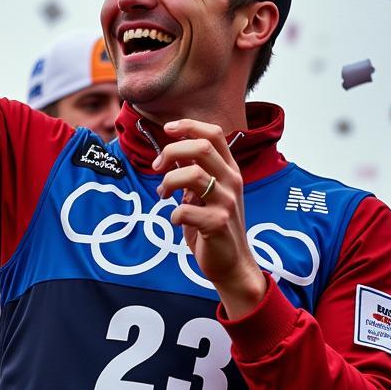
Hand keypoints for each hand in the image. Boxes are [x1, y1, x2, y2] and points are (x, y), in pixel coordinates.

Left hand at [152, 119, 266, 318]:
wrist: (232, 264)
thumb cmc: (215, 225)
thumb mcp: (206, 193)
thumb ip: (193, 170)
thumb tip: (172, 150)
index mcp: (229, 170)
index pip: (214, 133)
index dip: (189, 125)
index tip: (167, 129)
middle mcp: (232, 181)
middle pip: (201, 148)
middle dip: (171, 151)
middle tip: (158, 167)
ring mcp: (227, 202)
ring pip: (192, 175)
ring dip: (168, 182)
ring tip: (163, 195)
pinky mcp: (218, 223)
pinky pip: (185, 210)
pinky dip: (174, 214)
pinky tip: (177, 220)